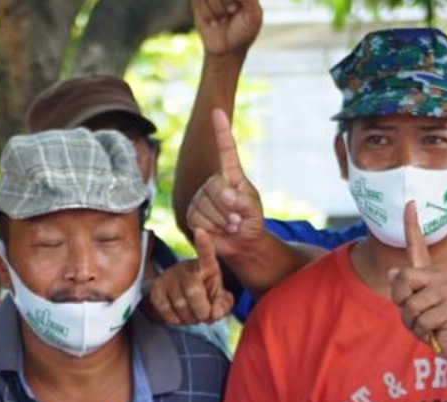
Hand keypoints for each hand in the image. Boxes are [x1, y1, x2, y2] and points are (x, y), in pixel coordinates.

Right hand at [146, 228, 234, 324]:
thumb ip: (223, 305)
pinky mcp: (156, 288)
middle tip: (204, 317)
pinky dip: (175, 320)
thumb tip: (215, 312)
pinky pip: (164, 309)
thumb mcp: (220, 298)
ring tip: (193, 317)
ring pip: (179, 304)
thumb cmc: (206, 295)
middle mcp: (186, 268)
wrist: (183, 298)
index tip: (200, 231)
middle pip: (193, 290)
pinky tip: (180, 317)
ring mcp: (169, 277)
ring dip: (189, 318)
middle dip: (202, 311)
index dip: (204, 243)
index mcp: (207, 267)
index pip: (206, 254)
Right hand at [184, 111, 264, 260]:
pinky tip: (217, 231)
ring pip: (206, 206)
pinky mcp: (192, 213)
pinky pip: (198, 219)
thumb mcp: (255, 212)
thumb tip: (226, 196)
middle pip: (216, 188)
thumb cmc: (250, 224)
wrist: (240, 245)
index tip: (217, 112)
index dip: (221, 132)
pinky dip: (212, 229)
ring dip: (222, 222)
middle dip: (229, 208)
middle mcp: (214, 183)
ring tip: (229, 226)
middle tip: (237, 220)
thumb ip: (244, 203)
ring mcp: (200, 197)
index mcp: (231, 175)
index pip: (226, 150)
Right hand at [192, 0, 261, 58]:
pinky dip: (209, 15)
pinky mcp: (198, 3)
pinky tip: (214, 22)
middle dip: (227, 1)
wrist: (227, 50)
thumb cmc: (243, 32)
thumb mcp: (253, 15)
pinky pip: (200, 2)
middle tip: (233, 11)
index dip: (231, 0)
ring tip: (223, 19)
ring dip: (218, 10)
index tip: (236, 8)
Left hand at [387, 202, 446, 360]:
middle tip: (414, 312)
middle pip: (402, 278)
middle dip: (401, 301)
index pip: (417, 245)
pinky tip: (435, 330)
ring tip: (426, 323)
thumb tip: (395, 272)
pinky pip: (423, 320)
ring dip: (412, 322)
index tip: (409, 203)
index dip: (411, 225)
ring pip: (411, 305)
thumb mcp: (408, 307)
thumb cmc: (429, 322)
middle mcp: (439, 277)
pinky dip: (423, 331)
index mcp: (426, 274)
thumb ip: (401, 291)